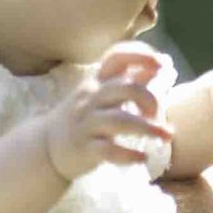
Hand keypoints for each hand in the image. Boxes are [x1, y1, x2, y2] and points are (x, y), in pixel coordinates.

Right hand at [43, 44, 171, 181]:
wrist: (46, 148)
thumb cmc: (85, 118)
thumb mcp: (103, 95)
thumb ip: (132, 80)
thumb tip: (164, 63)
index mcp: (97, 82)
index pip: (116, 57)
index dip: (140, 55)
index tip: (162, 64)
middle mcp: (91, 98)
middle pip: (125, 88)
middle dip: (151, 100)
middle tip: (158, 116)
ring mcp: (87, 123)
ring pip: (119, 120)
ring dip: (147, 128)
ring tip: (166, 137)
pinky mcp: (85, 148)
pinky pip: (108, 149)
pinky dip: (128, 154)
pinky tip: (143, 158)